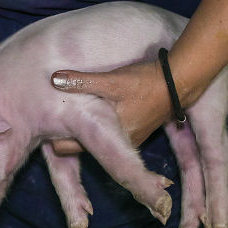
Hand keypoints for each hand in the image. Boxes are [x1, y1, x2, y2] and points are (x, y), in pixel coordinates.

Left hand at [51, 59, 172, 147]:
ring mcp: (129, 140)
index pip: (67, 148)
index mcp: (106, 136)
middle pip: (79, 148)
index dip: (54, 136)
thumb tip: (53, 79)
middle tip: (56, 119)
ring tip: (72, 115)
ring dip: (84, 133)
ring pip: (95, 143)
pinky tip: (96, 113)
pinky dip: (101, 128)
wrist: (180, 82)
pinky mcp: (137, 132)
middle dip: (66, 137)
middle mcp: (117, 144)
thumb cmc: (145, 82)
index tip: (48, 122)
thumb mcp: (112, 80)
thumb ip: (82, 80)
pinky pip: (111, 136)